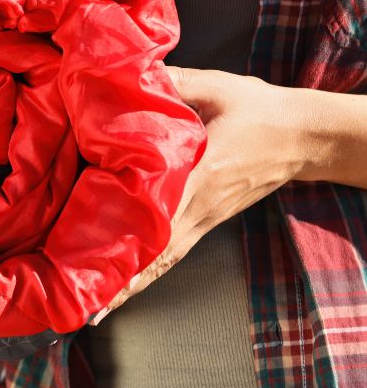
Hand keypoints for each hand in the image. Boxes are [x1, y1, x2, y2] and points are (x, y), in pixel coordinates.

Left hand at [91, 66, 306, 322]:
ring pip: (162, 261)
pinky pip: (172, 254)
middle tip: (84, 304)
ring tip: (95, 311)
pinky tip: (124, 292)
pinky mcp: (206, 223)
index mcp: (199, 173)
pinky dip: (147, 275)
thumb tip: (129, 76)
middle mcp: (199, 206)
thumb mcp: (216, 86)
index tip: (97, 256)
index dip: (128, 235)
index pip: (158, 210)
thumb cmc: (257, 110)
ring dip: (131, 287)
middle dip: (121, 280)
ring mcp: (204, 219)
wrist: (304, 136)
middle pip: (155, 252)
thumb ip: (172, 83)